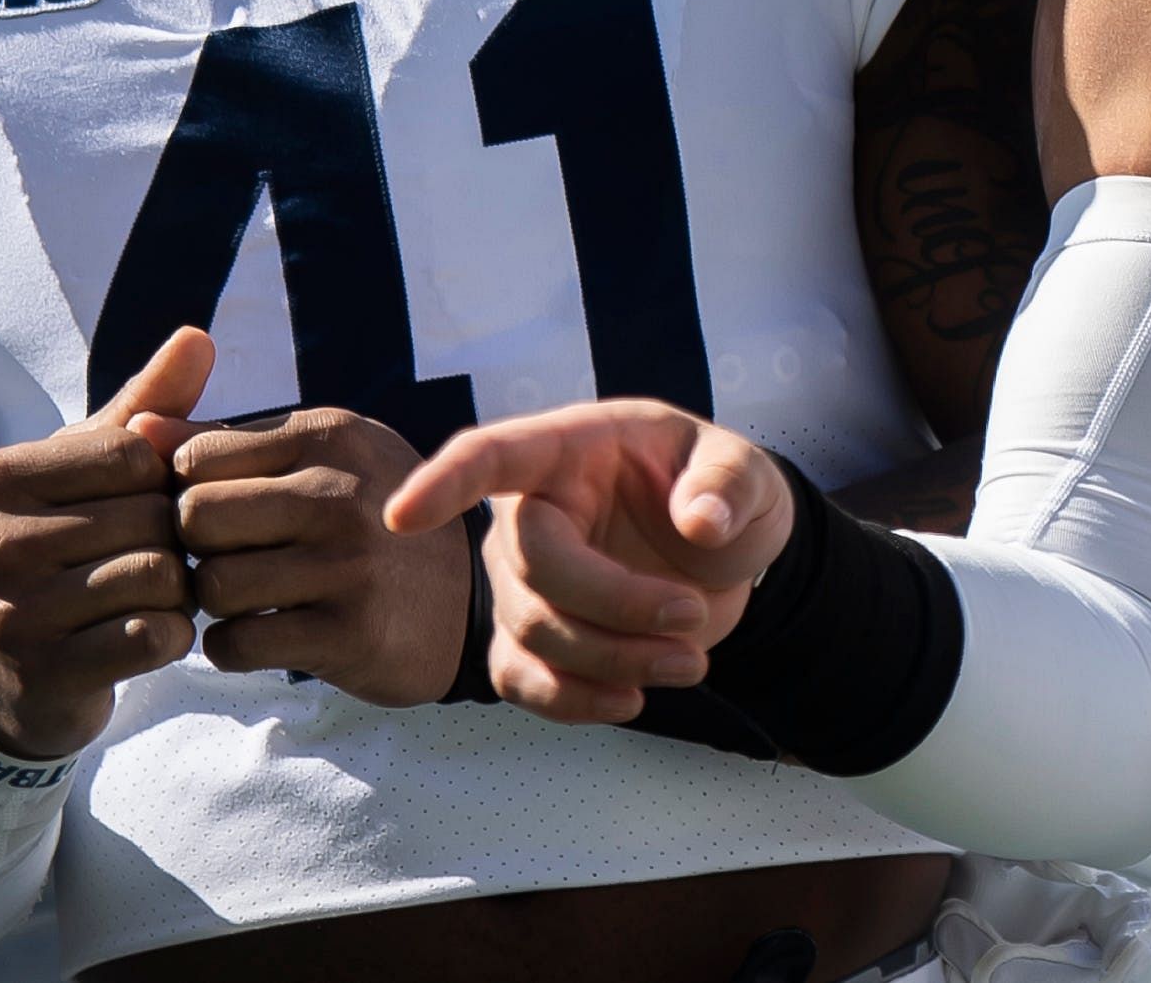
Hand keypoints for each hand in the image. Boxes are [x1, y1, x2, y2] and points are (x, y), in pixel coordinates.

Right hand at [0, 329, 209, 758]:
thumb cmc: (46, 551)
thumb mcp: (74, 474)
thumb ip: (140, 408)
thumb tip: (198, 336)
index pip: (132, 454)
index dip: (160, 481)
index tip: (145, 505)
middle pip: (153, 518)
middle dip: (173, 538)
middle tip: (156, 558)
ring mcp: (12, 617)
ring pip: (160, 575)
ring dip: (177, 587)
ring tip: (153, 594)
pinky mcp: (44, 678)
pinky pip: (154, 635)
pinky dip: (171, 634)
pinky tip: (149, 634)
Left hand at [159, 406, 465, 707]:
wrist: (468, 598)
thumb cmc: (374, 517)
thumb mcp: (323, 456)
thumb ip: (227, 441)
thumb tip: (136, 427)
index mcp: (331, 435)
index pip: (193, 459)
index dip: (185, 493)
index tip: (217, 515)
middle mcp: (342, 492)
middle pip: (194, 519)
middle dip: (195, 547)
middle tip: (227, 558)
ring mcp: (348, 564)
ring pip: (211, 585)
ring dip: (215, 601)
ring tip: (249, 596)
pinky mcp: (348, 633)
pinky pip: (235, 644)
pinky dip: (234, 645)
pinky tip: (264, 632)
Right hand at [386, 400, 793, 724]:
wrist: (724, 551)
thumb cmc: (720, 492)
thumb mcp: (747, 472)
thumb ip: (729, 484)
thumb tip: (701, 522)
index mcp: (570, 449)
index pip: (491, 456)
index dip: (446, 483)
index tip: (404, 516)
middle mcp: (530, 513)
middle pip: (534, 570)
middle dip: (615, 605)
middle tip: (692, 617)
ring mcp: (521, 580)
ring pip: (532, 634)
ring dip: (613, 659)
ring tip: (691, 662)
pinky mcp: (533, 639)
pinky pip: (521, 681)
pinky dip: (574, 701)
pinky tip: (631, 700)